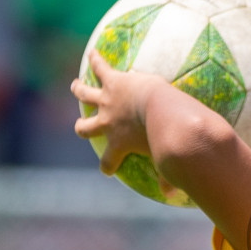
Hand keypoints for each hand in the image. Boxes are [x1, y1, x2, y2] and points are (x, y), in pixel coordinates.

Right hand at [70, 51, 164, 175]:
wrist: (159, 109)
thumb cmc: (164, 137)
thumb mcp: (163, 160)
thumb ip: (168, 177)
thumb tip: (174, 196)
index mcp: (118, 145)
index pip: (108, 162)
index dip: (107, 166)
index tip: (108, 169)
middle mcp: (106, 124)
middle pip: (86, 128)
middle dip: (82, 127)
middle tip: (80, 124)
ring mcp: (107, 102)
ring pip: (85, 95)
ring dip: (80, 90)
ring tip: (76, 85)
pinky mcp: (113, 81)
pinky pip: (100, 68)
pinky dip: (96, 60)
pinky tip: (93, 53)